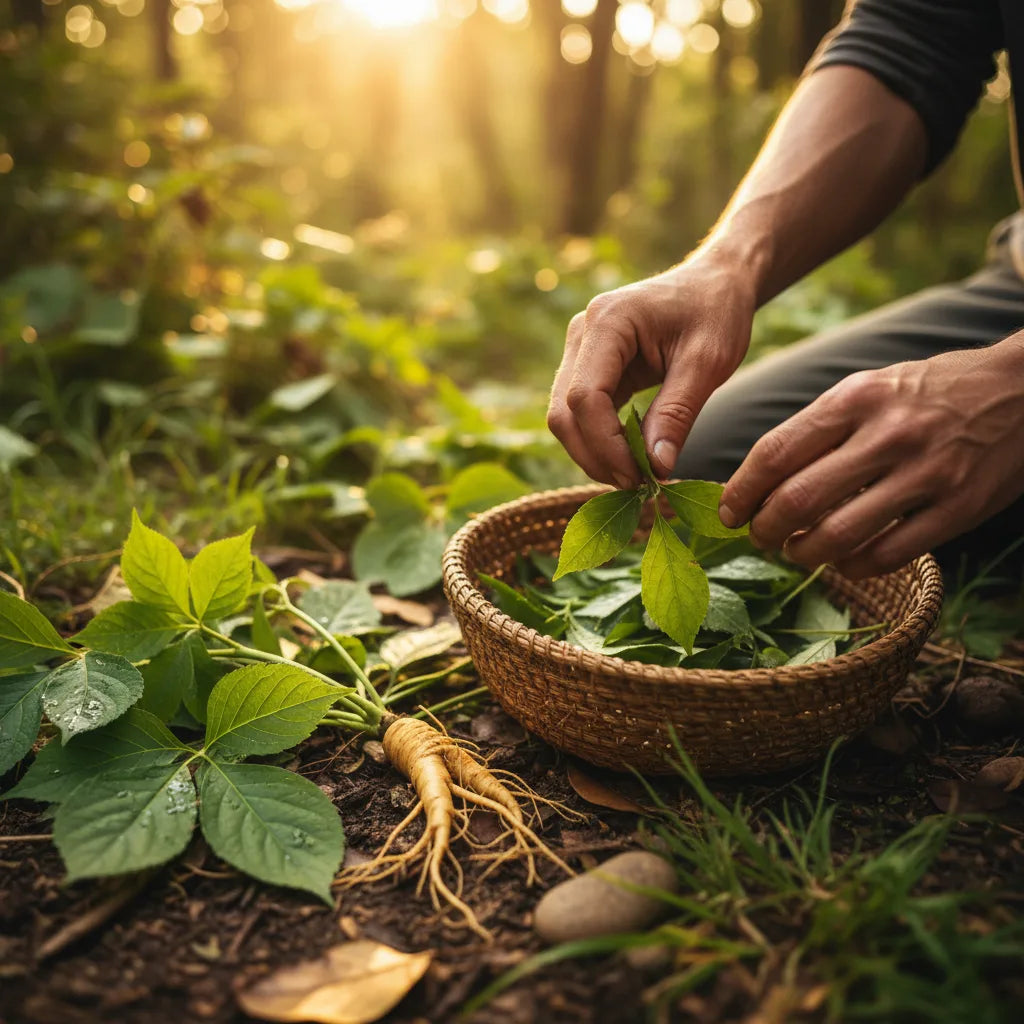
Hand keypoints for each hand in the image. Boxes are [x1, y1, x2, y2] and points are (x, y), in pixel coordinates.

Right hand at [547, 256, 756, 487]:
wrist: (715, 282)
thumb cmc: (717, 311)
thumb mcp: (709, 361)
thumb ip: (678, 413)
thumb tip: (656, 469)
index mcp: (608, 322)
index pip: (585, 397)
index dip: (606, 445)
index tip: (640, 477)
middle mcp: (581, 333)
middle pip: (563, 412)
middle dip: (594, 456)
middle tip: (637, 486)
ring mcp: (579, 349)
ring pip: (564, 417)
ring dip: (594, 454)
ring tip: (636, 477)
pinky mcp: (588, 366)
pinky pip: (580, 413)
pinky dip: (600, 441)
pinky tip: (631, 459)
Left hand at [719, 338, 1023, 577]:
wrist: (1022, 389)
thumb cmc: (926, 392)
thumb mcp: (868, 388)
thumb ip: (816, 428)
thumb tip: (756, 478)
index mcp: (856, 399)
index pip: (775, 453)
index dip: (741, 491)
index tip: (728, 512)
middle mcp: (888, 434)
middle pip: (798, 500)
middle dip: (765, 529)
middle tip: (760, 537)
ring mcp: (927, 473)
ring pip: (838, 535)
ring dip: (804, 553)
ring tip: (797, 551)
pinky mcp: (959, 508)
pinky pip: (886, 555)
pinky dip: (852, 566)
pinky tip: (842, 561)